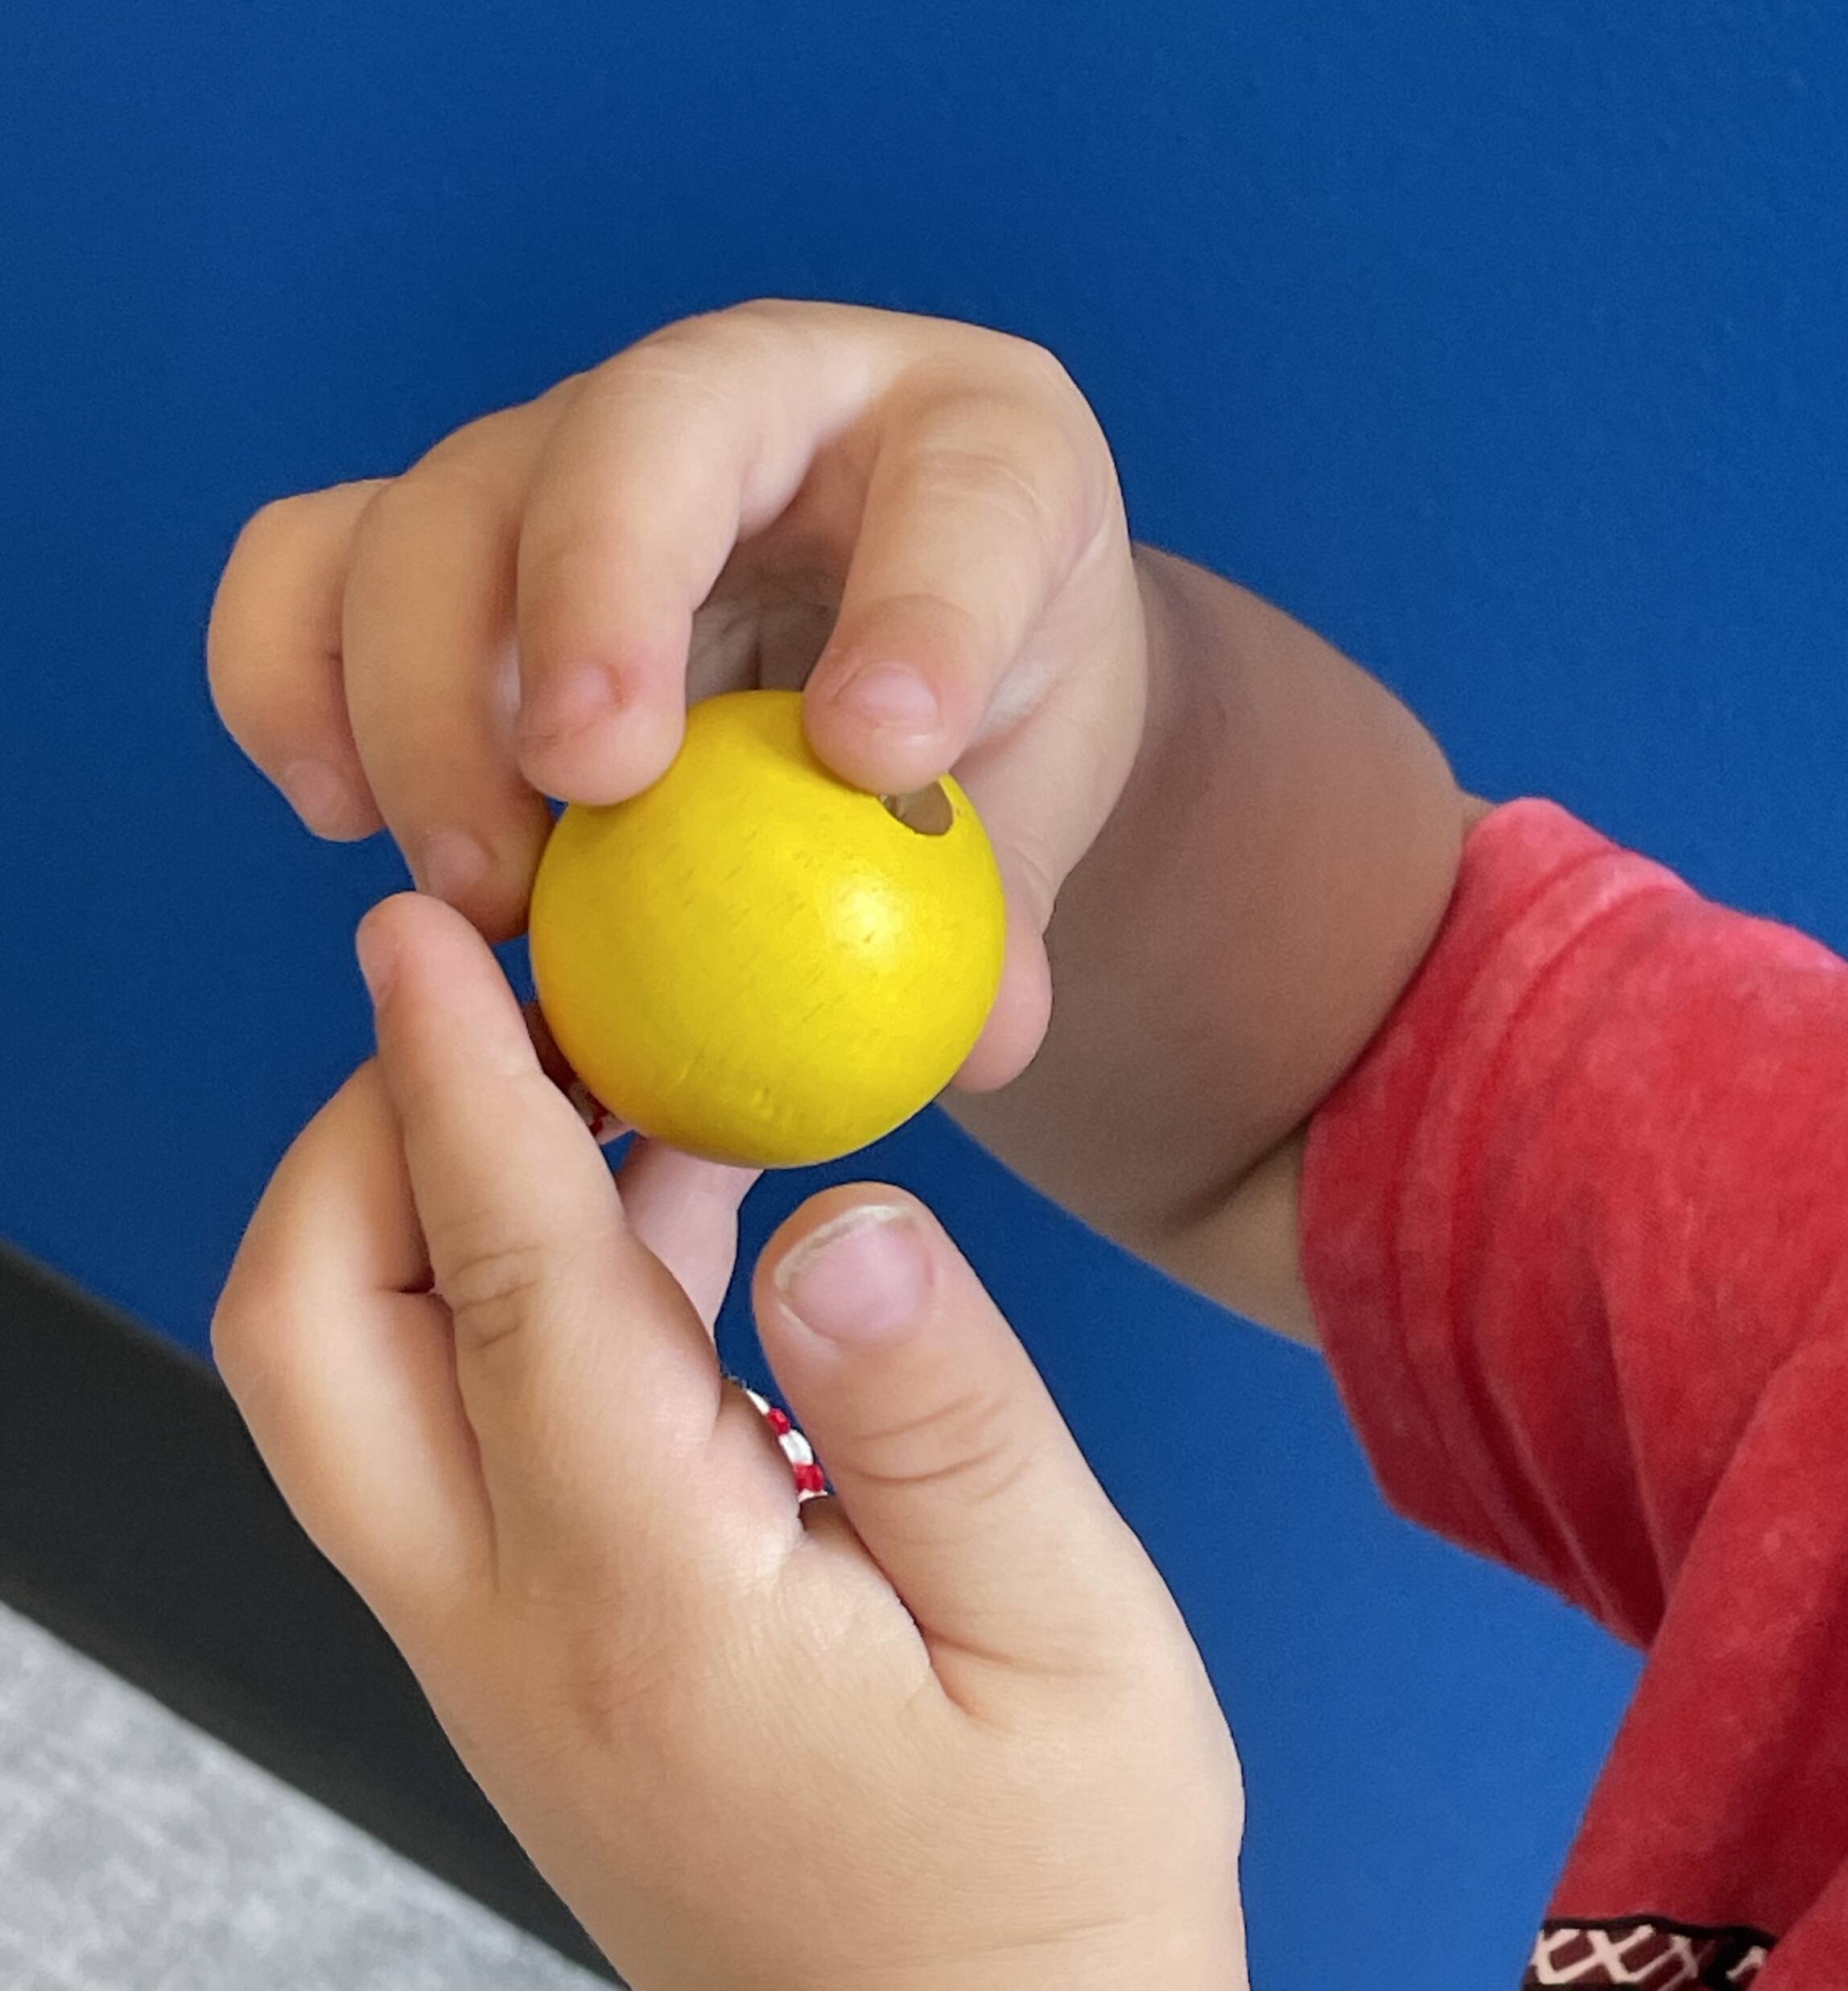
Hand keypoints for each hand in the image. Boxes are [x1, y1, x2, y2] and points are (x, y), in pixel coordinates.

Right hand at [207, 300, 1146, 1088]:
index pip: (962, 498)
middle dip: (592, 612)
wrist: (897, 628)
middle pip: (636, 441)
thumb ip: (1008, 901)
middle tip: (590, 801)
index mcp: (969, 446)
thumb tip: (983, 1042)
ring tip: (483, 890)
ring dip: (426, 702)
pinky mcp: (453, 530)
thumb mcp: (1041, 788)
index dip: (920, 616)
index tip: (876, 758)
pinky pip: (312, 561)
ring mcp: (577, 449)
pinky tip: (343, 814)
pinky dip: (290, 678)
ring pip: (439, 507)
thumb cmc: (986, 702)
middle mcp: (754, 399)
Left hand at [214, 893, 1247, 1990]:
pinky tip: (665, 1209)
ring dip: (434, 1195)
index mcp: (649, 1606)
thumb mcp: (1068, 1636)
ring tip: (604, 1068)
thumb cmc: (1045, 1888)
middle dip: (367, 1130)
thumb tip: (845, 1209)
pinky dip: (515, 1279)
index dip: (456, 1083)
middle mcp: (518, 1627)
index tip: (422, 931)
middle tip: (503, 997)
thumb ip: (948, 1416)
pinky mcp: (533, 1650)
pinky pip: (454, 1421)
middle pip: (315, 1335)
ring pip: (356, 1376)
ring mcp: (501, 1649)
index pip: (507, 1289)